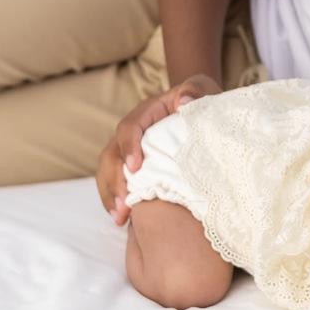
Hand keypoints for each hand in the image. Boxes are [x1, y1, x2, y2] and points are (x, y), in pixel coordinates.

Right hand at [96, 74, 222, 225]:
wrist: (199, 109)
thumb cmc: (200, 100)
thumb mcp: (201, 90)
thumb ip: (194, 91)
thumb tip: (184, 103)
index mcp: (146, 112)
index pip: (129, 127)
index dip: (129, 147)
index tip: (135, 169)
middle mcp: (133, 132)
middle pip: (112, 154)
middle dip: (114, 181)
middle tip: (125, 206)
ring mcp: (130, 150)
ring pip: (108, 171)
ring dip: (110, 195)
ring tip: (120, 219)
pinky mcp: (134, 167)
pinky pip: (116, 182)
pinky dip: (116, 200)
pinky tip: (123, 220)